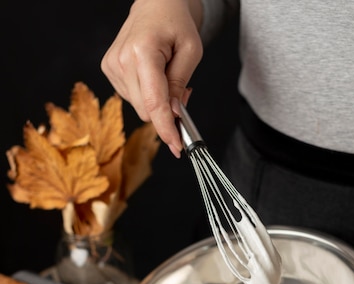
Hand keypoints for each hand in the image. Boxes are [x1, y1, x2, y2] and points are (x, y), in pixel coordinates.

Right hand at [101, 0, 202, 156]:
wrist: (155, 5)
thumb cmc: (175, 23)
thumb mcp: (191, 51)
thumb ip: (180, 84)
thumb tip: (175, 113)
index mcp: (142, 51)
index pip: (154, 102)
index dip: (166, 128)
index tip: (177, 146)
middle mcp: (122, 60)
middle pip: (146, 110)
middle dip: (166, 113)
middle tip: (183, 96)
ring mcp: (112, 66)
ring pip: (139, 107)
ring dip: (156, 103)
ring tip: (167, 78)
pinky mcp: (109, 69)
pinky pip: (131, 98)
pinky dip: (146, 95)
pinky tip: (152, 77)